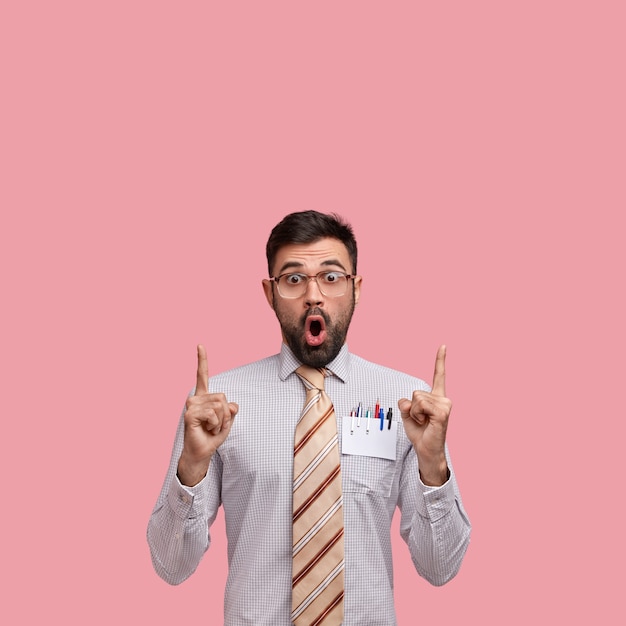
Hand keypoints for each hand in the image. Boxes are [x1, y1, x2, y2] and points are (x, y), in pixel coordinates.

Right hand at [177, 344, 237, 485]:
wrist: (201, 452)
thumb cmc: (212, 435)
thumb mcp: (228, 420)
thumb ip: (231, 410)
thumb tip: (232, 405)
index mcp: (204, 397)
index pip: (203, 375)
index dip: (202, 360)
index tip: (200, 345)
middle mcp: (196, 398)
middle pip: (223, 397)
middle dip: (226, 414)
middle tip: (216, 425)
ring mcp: (191, 405)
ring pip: (219, 405)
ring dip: (221, 421)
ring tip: (211, 427)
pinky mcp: (189, 414)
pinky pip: (213, 414)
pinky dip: (215, 424)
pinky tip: (206, 429)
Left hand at [398, 345, 450, 485]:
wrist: (426, 450)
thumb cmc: (420, 433)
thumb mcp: (407, 414)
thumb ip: (405, 403)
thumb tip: (408, 400)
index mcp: (436, 398)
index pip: (438, 376)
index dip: (440, 360)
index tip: (443, 346)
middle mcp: (443, 399)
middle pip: (416, 392)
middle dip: (412, 408)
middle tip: (421, 420)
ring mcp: (445, 405)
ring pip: (416, 398)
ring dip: (414, 413)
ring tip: (423, 422)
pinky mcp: (442, 412)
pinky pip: (420, 405)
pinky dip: (417, 415)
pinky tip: (426, 423)